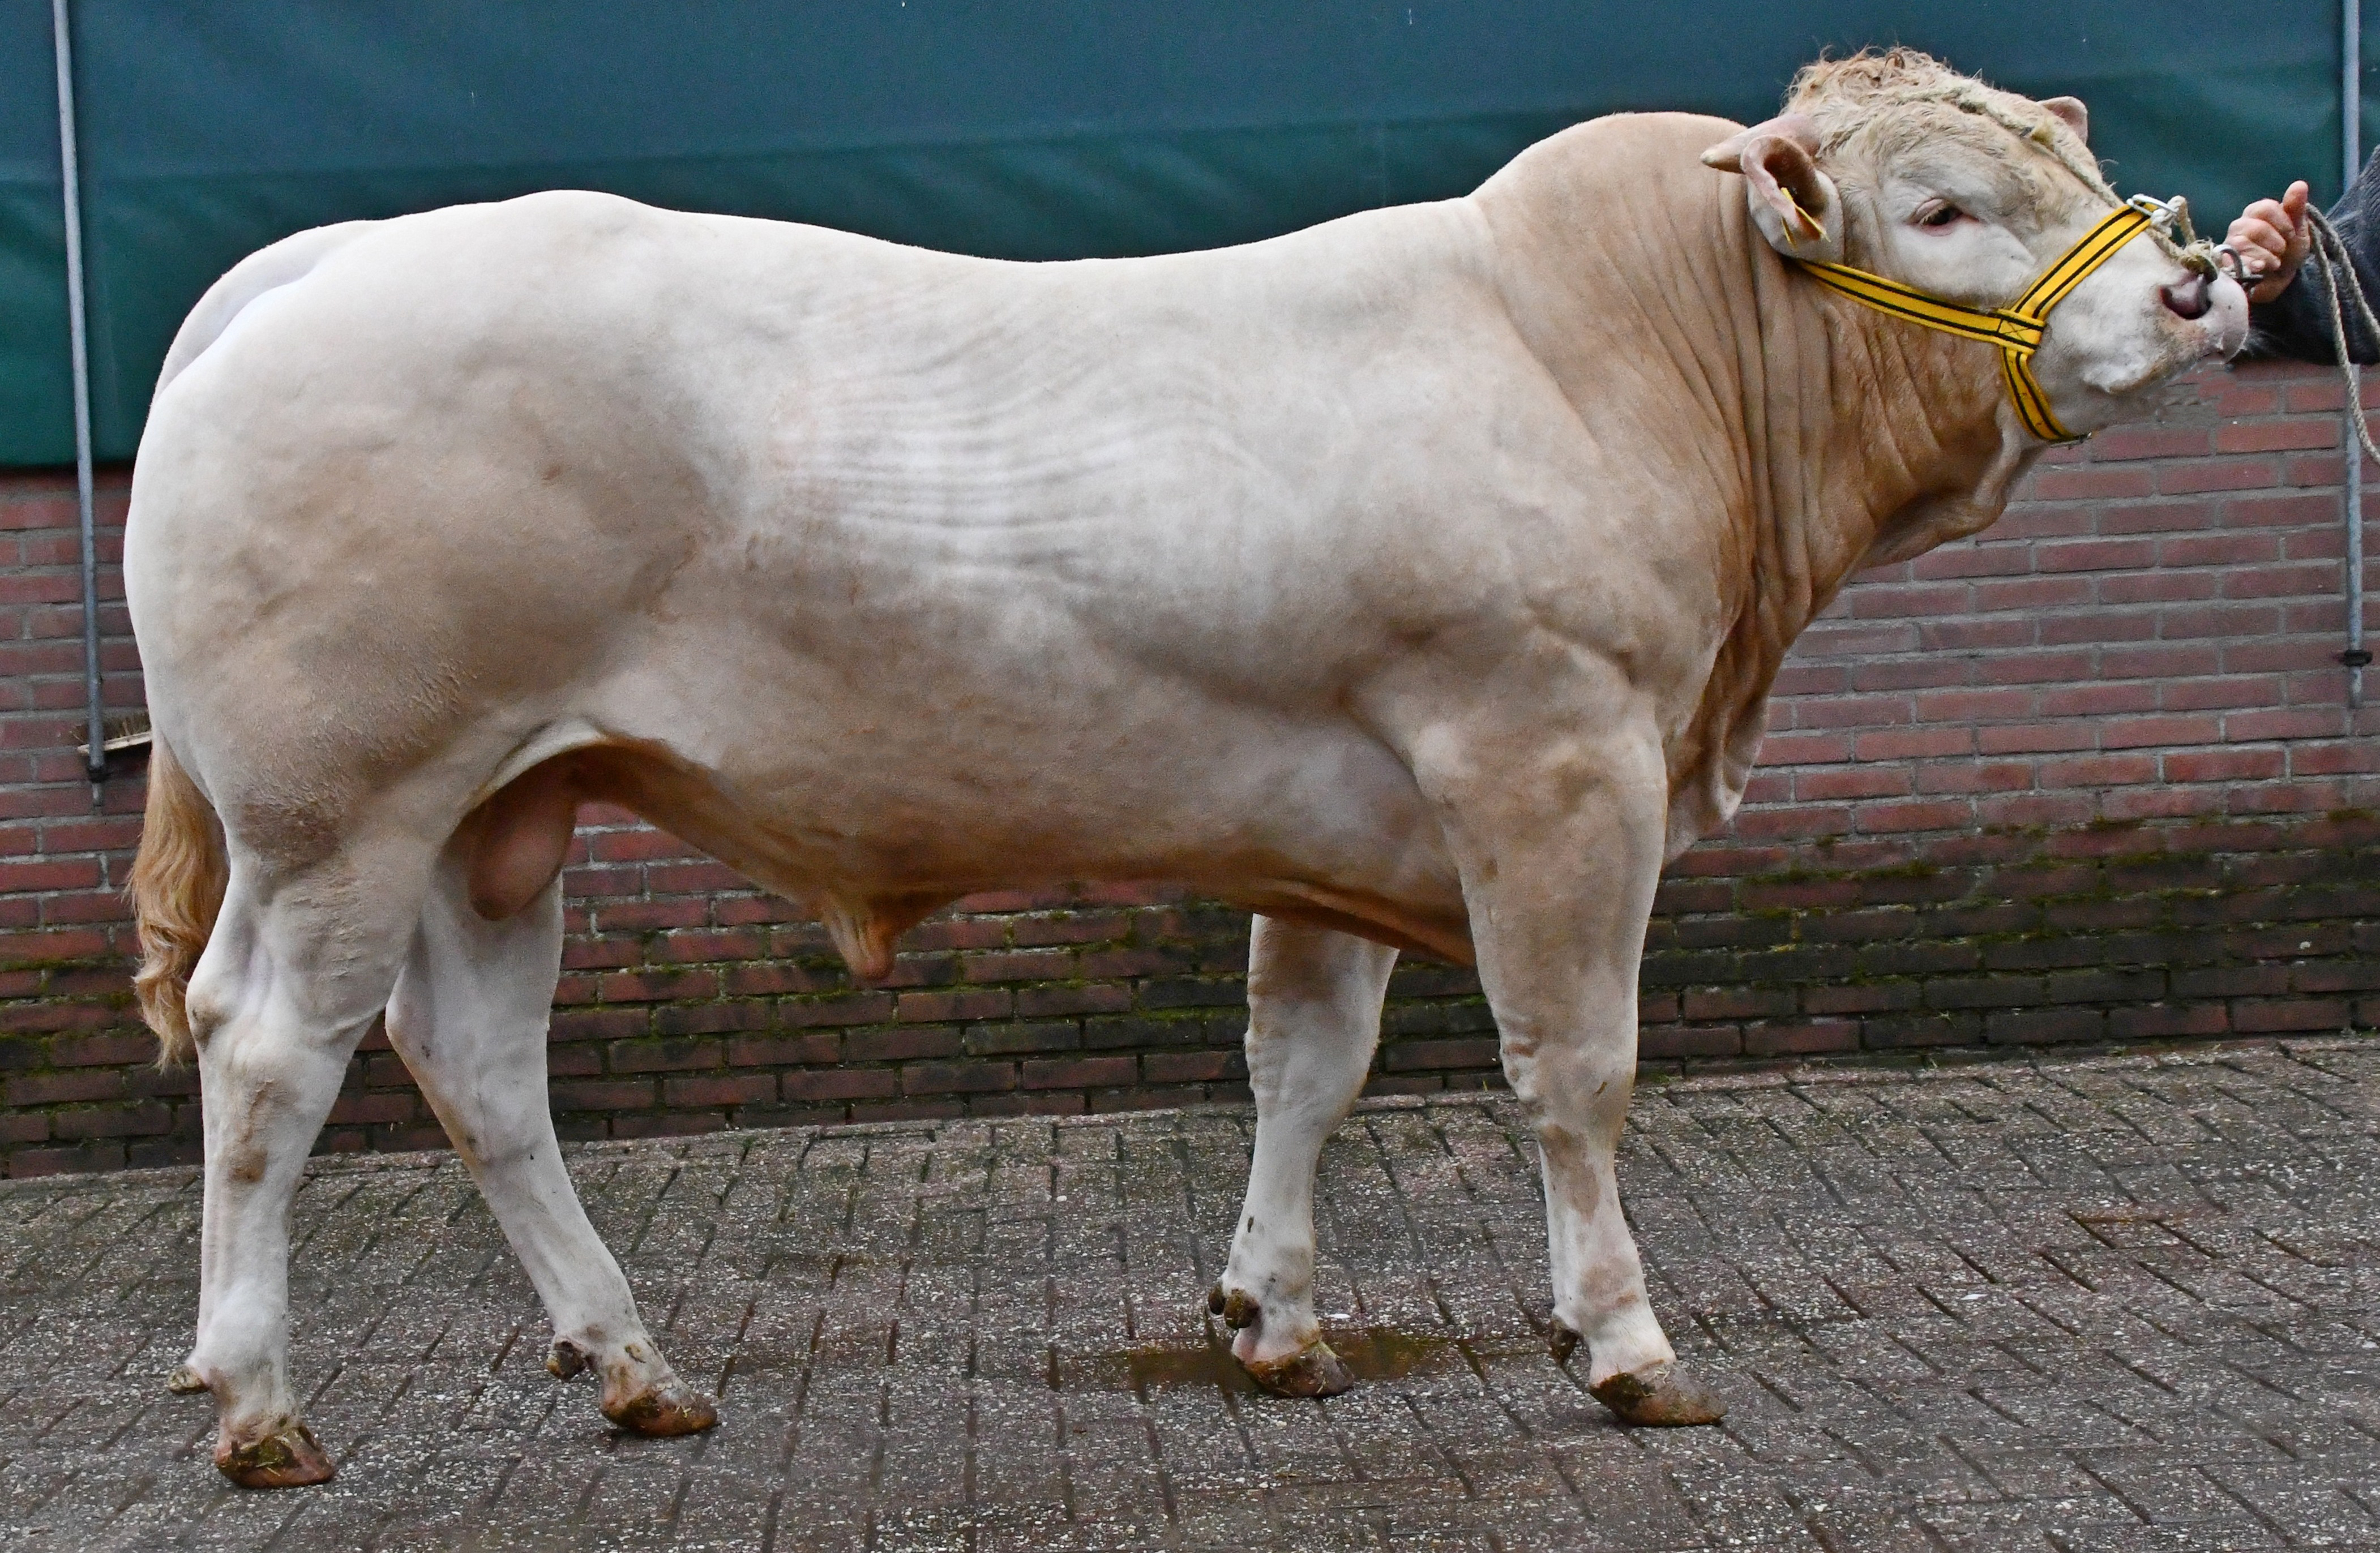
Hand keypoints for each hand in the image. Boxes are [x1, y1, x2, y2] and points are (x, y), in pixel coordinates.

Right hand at [2225, 182, 2311, 302]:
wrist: (2278, 283)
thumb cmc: (2287, 254)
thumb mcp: (2298, 231)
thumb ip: (2296, 209)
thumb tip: (2299, 184)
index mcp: (2256, 213)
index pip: (2265, 208)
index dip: (2283, 223)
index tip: (2291, 235)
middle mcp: (2239, 226)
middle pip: (2256, 227)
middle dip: (2276, 243)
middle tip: (2281, 252)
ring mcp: (2228, 245)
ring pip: (2243, 244)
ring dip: (2267, 256)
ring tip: (2273, 264)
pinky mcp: (2223, 264)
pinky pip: (2234, 261)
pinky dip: (2252, 265)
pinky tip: (2260, 269)